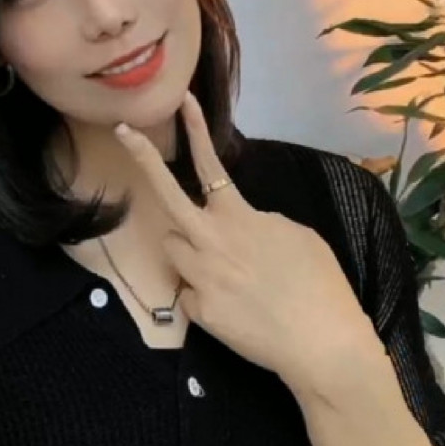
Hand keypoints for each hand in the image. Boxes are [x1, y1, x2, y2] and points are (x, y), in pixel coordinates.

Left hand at [115, 91, 381, 398]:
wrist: (322, 344)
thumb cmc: (320, 284)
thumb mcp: (297, 235)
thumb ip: (259, 221)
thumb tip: (238, 224)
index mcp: (241, 218)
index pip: (211, 166)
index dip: (196, 131)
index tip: (182, 102)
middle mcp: (211, 241)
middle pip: (166, 197)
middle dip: (142, 160)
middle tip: (122, 133)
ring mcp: (199, 276)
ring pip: (173, 247)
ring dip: (187, 249)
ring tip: (224, 269)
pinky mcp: (196, 311)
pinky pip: (186, 290)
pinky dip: (202, 293)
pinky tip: (233, 306)